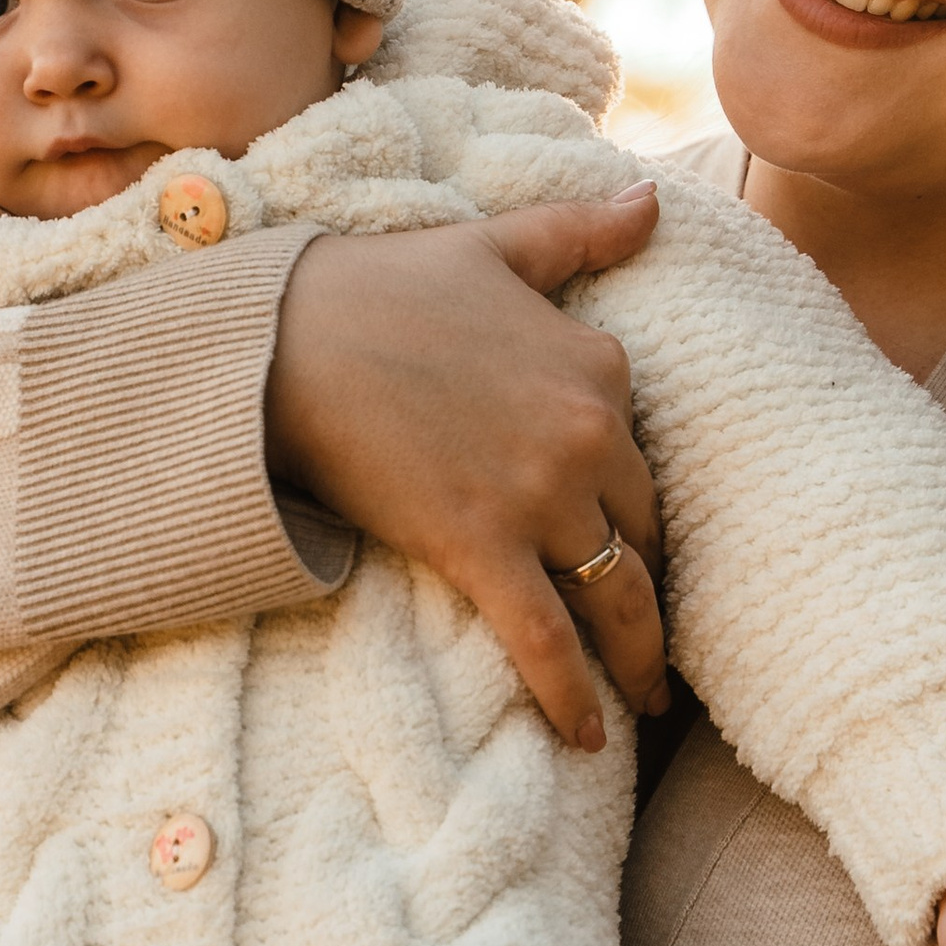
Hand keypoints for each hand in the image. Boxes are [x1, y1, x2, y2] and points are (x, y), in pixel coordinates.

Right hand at [266, 189, 668, 752]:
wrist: (285, 338)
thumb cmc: (382, 286)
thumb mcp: (495, 246)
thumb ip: (580, 234)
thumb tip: (655, 206)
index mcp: (599, 364)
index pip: (646, 454)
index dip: (643, 506)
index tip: (646, 547)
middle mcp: (588, 434)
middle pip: (644, 533)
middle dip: (656, 590)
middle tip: (660, 639)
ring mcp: (538, 496)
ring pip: (617, 596)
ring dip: (641, 659)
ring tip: (649, 701)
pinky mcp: (480, 548)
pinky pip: (546, 641)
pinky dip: (573, 697)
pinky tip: (589, 738)